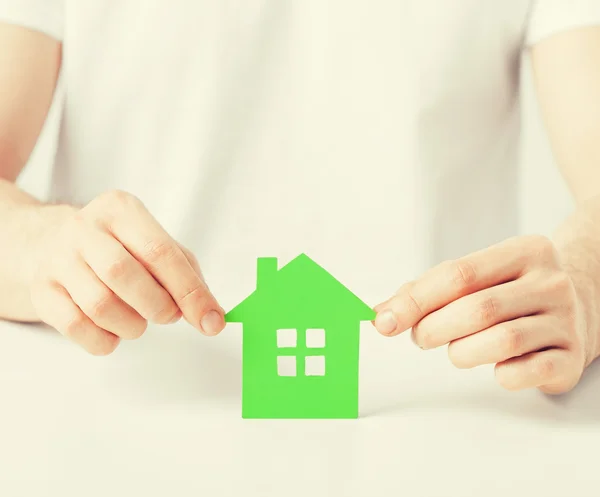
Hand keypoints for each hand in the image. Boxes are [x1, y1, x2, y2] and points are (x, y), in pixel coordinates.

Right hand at [29, 190, 224, 355]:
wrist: (47, 243)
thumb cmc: (117, 247)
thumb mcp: (154, 244)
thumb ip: (187, 276)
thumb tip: (211, 316)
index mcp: (121, 210)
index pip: (161, 252)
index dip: (190, 291)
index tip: (211, 320)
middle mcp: (84, 228)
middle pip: (125, 275)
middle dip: (158, 307)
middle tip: (167, 315)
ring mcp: (57, 259)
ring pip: (100, 305)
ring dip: (132, 326)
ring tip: (139, 321)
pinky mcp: (40, 290)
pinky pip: (76, 327)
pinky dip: (105, 340)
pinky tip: (113, 331)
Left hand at [373, 235, 591, 393]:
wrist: (581, 305)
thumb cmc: (512, 291)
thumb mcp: (479, 276)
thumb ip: (429, 290)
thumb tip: (381, 314)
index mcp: (524, 251)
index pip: (458, 274)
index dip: (415, 300)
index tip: (383, 321)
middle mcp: (551, 282)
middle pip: (477, 309)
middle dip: (434, 329)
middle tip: (422, 337)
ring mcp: (566, 320)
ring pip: (500, 341)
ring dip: (461, 352)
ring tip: (456, 350)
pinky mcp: (571, 357)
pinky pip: (522, 373)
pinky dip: (497, 374)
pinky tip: (494, 365)